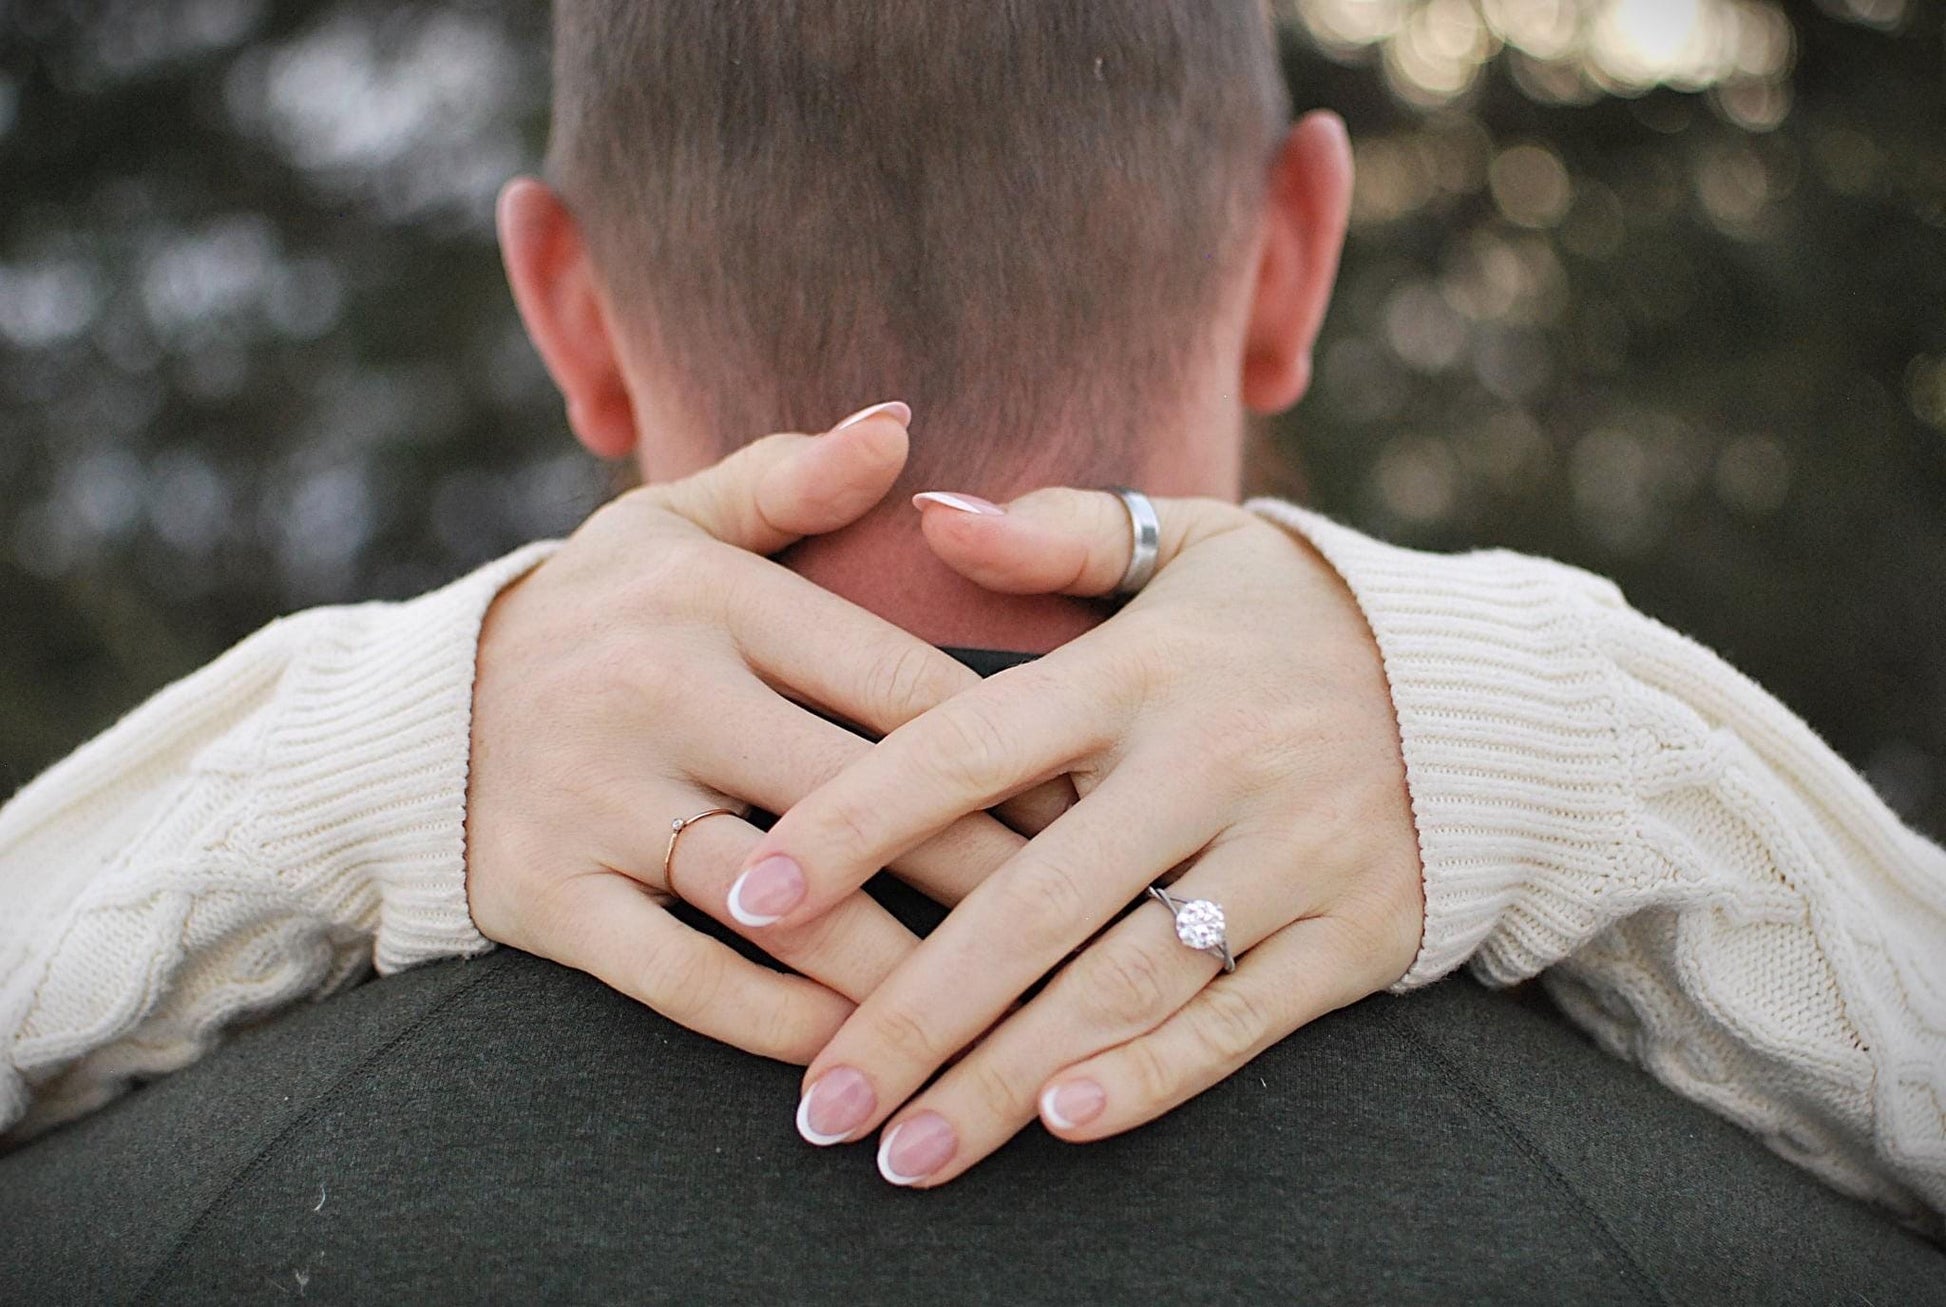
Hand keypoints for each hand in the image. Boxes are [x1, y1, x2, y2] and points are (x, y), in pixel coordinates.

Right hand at [465, 406, 1030, 1063]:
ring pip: (783, 898)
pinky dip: (773, 1020)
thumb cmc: (592, 616)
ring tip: (998, 1010)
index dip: (1014, 752)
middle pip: (865, 796)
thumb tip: (901, 423)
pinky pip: (679, 977)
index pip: (898, 684)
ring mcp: (598, 799)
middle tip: (1088, 923)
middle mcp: (658, 691)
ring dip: (898, 965)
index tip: (1098, 807)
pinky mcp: (547, 894)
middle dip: (987, 868)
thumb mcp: (673, 525)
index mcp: (711, 597)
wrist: (410, 715)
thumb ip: (792, 480)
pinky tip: (853, 1047)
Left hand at [739, 488, 1423, 1181]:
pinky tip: (1054, 1125)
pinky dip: (1148, 1078)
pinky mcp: (1354, 933)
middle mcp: (1210, 764)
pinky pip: (1238, 1022)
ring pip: (1122, 985)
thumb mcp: (1191, 543)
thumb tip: (924, 508)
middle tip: (818, 1103)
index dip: (852, 822)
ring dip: (1004, 1079)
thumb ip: (1057, 533)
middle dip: (913, 1011)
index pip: (969, 749)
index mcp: (1141, 669)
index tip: (749, 895)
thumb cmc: (1294, 615)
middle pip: (1033, 903)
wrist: (1492, 691)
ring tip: (903, 1154)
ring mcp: (1290, 854)